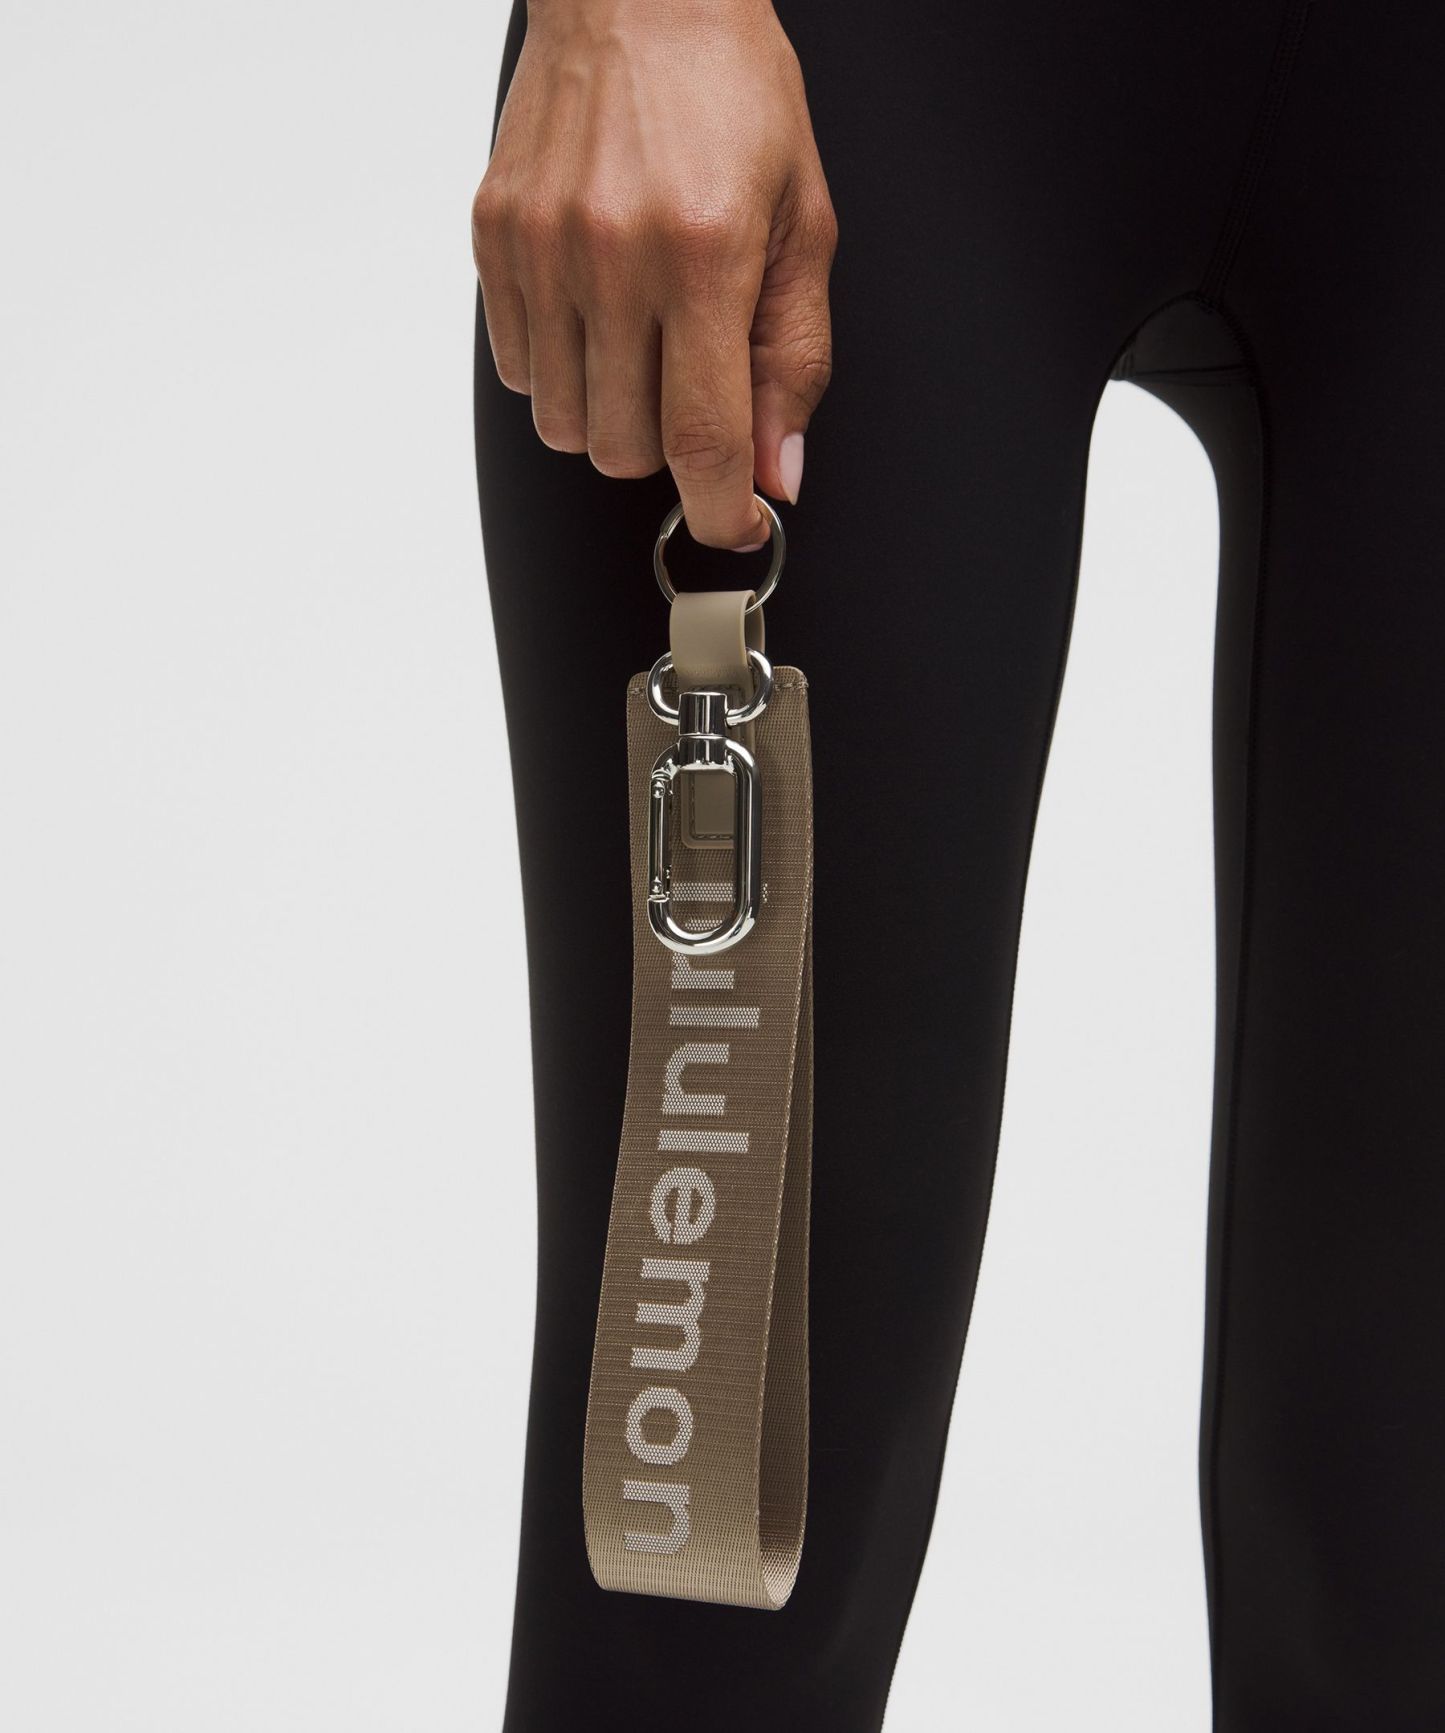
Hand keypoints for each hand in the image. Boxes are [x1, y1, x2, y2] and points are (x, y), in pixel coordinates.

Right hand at [472, 0, 836, 548]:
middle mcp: (613, 255)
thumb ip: (791, 359)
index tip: (737, 526)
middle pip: (626, 451)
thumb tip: (776, 472)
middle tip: (693, 391)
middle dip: (669, 451)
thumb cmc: (732, 97)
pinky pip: (520, 372)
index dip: (723, 513)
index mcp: (703, 254)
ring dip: (611, 417)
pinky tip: (595, 318)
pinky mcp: (494, 237)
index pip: (704, 442)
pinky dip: (561, 374)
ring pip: (566, 427)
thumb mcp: (801, 225)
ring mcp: (542, 249)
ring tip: (643, 346)